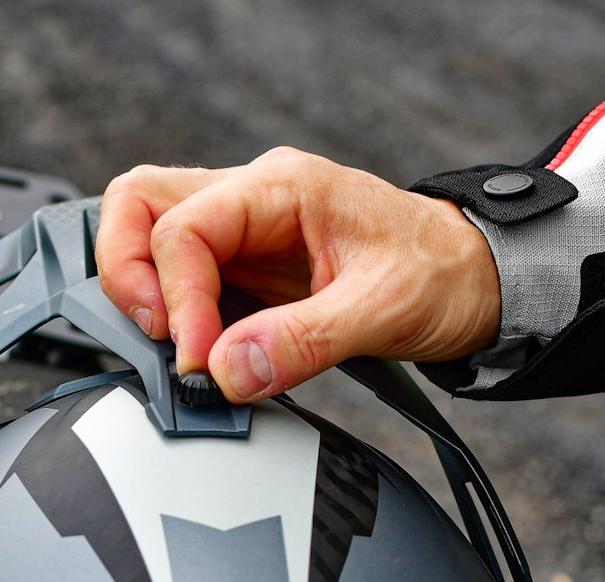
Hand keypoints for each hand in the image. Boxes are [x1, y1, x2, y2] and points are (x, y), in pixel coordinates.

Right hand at [95, 147, 501, 401]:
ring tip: (180, 350)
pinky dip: (173, 317)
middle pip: (137, 204)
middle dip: (128, 274)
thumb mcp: (385, 310)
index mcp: (282, 188)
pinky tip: (204, 354)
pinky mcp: (244, 269)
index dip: (177, 299)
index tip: (200, 359)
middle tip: (163, 340)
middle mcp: (251, 198)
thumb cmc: (443, 275)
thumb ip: (304, 341)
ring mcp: (243, 231)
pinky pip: (180, 279)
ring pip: (147, 235)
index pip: (182, 226)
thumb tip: (227, 371)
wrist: (476, 281)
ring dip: (144, 295)